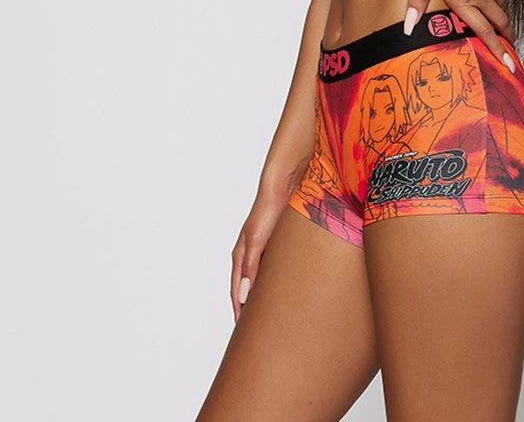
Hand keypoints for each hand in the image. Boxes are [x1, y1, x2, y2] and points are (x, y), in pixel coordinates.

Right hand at [229, 167, 303, 322]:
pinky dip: (276, 285)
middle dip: (251, 310)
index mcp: (240, 257)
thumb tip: (243, 297)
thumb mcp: (256, 242)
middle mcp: (250, 256)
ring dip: (264, 298)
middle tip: (259, 332)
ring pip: (261, 282)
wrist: (285, 187)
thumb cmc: (268, 213)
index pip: (236, 293)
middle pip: (247, 290)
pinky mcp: (278, 246)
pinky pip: (275, 272)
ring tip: (274, 317)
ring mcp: (263, 251)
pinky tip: (287, 291)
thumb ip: (250, 268)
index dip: (239, 314)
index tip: (243, 336)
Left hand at [404, 0, 517, 67]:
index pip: (483, 32)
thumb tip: (408, 25)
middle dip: (506, 44)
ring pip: (503, 13)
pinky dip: (505, 9)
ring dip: (506, 28)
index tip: (507, 66)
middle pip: (499, 26)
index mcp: (463, 2)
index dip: (495, 50)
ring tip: (509, 38)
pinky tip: (502, 9)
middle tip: (511, 59)